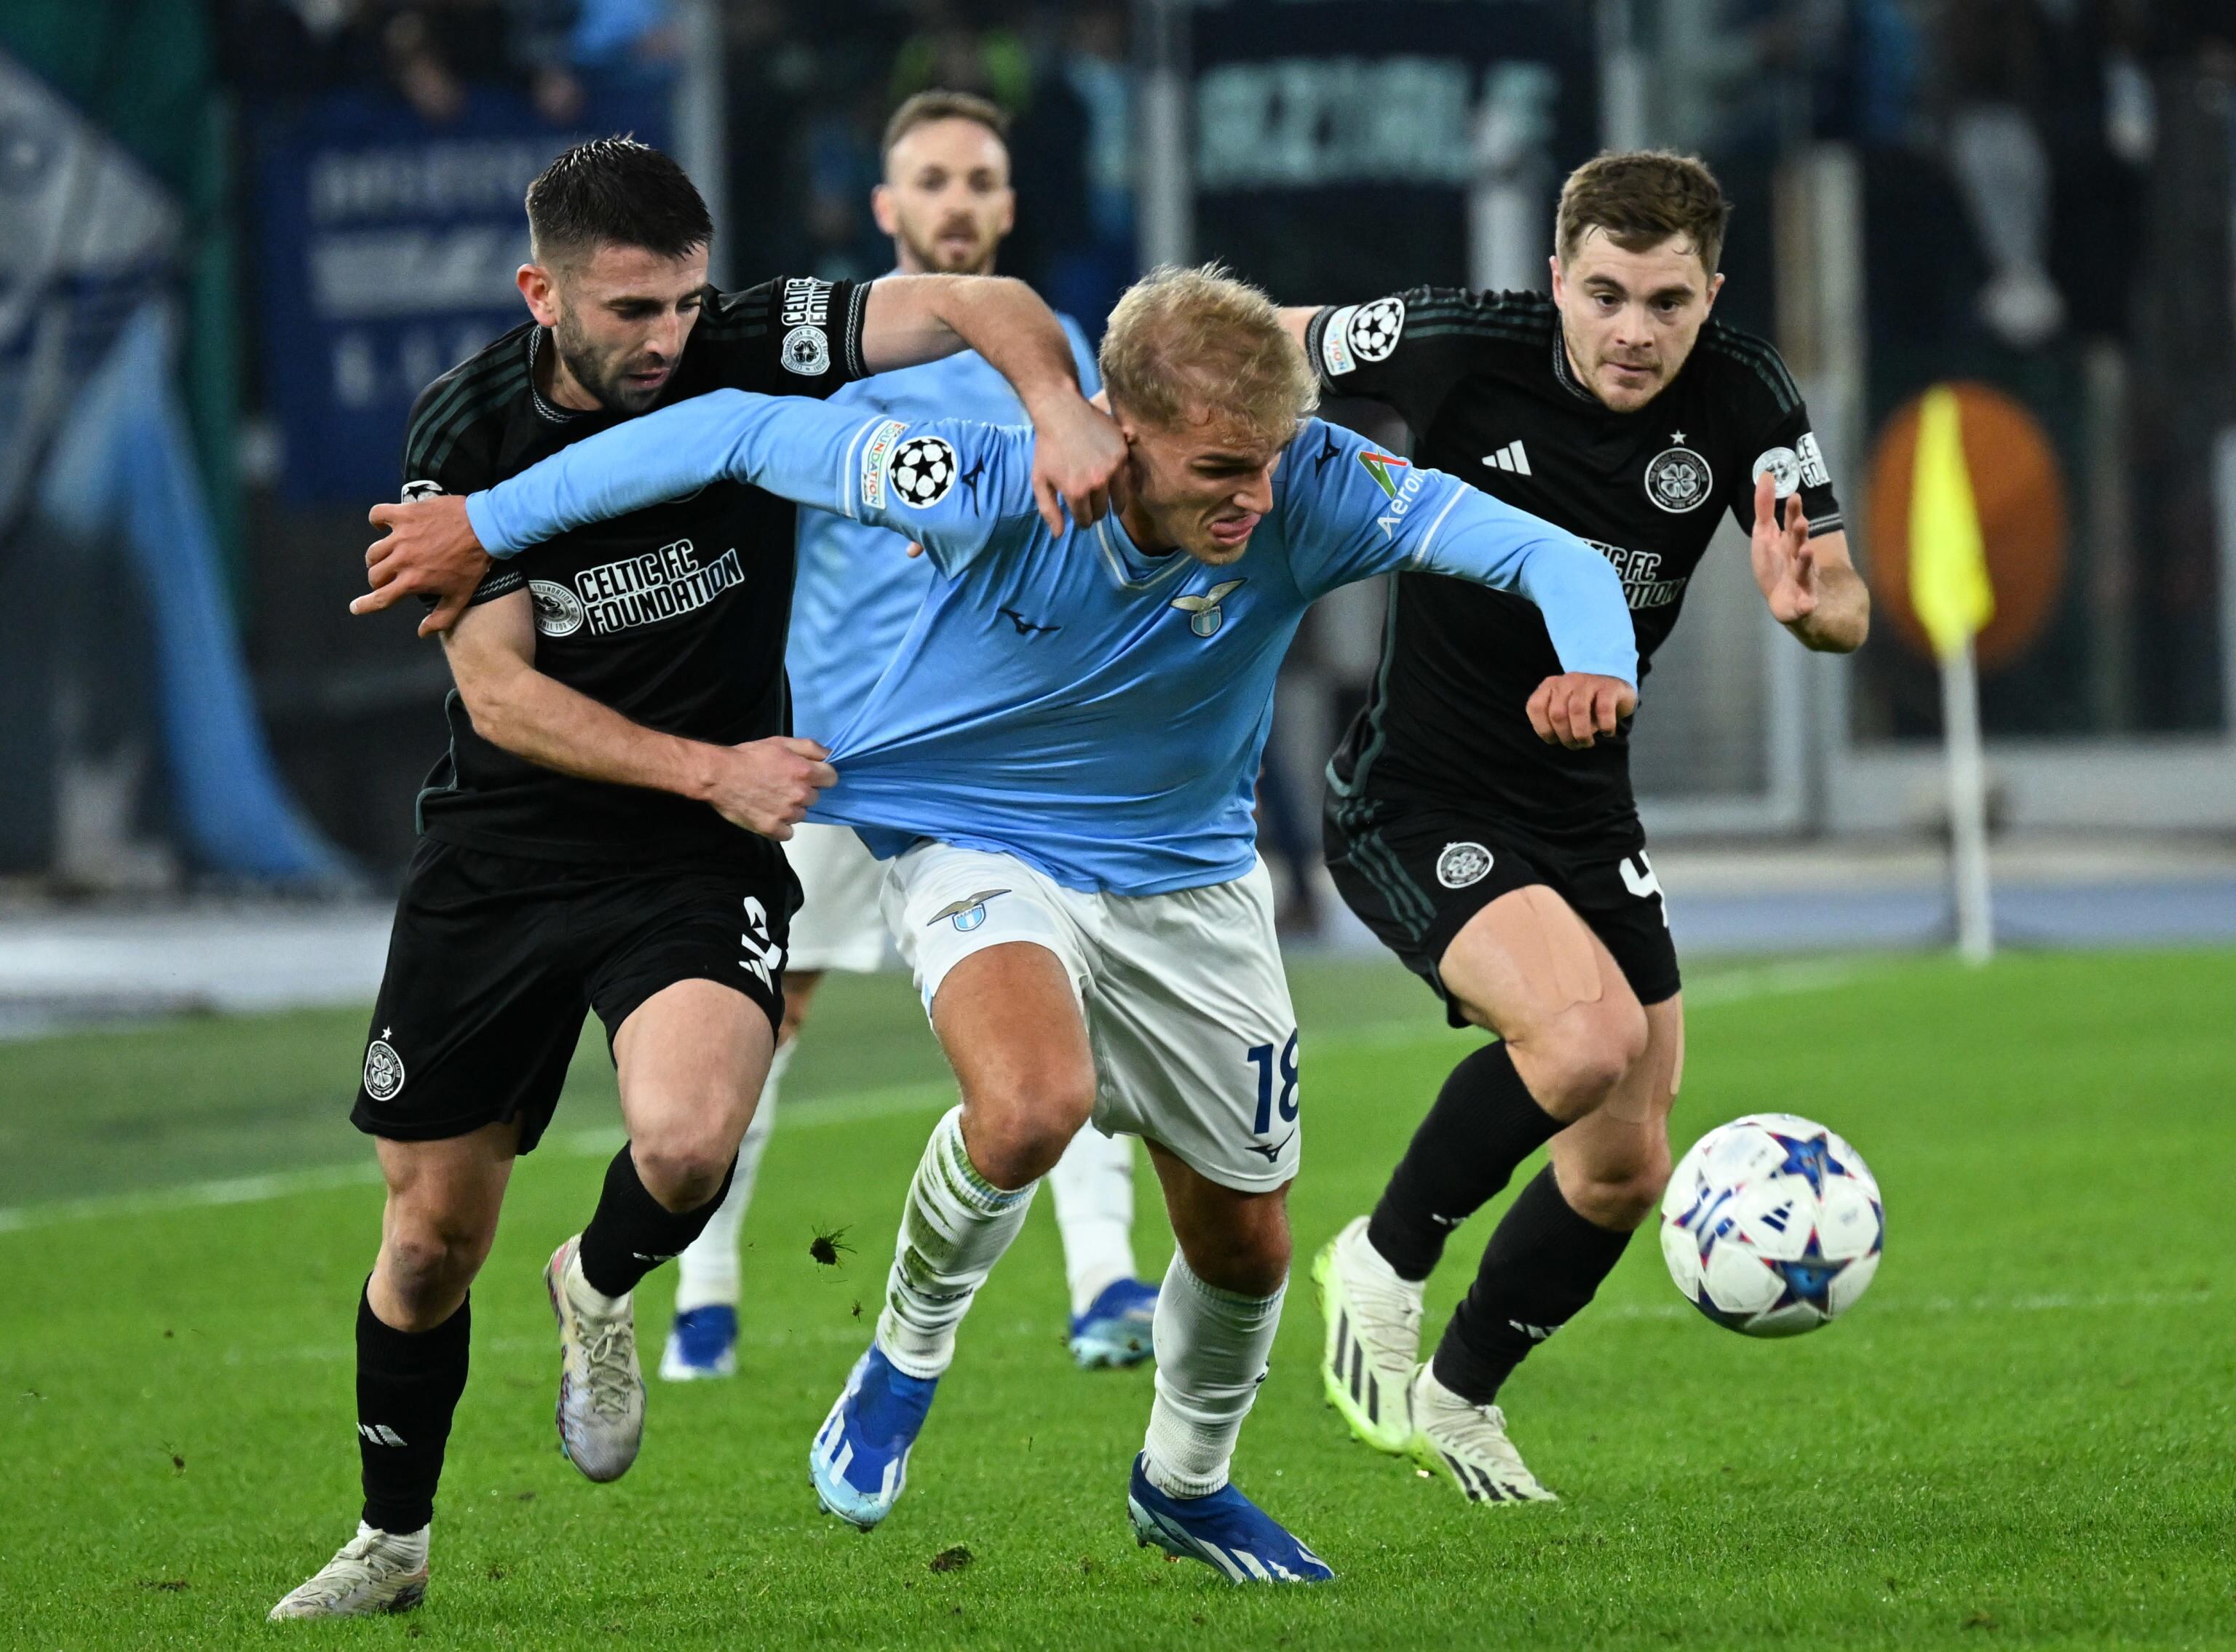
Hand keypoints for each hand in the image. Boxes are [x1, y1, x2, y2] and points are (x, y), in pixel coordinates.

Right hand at [353, 494, 490, 636]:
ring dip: (377, 558)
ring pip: (373, 551)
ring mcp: (400, 535)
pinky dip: (376, 520)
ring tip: (388, 557)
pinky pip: (377, 514)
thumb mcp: (460, 596)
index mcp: (412, 581)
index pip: (380, 597)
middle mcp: (401, 560)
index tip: (355, 607)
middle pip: (374, 574)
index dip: (365, 605)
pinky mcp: (404, 514)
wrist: (485, 528)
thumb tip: (422, 632)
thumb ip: (441, 618)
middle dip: (379, 580)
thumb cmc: (473, 564)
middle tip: (390, 578)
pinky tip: (384, 526)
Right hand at [704, 736, 836, 839]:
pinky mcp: (773, 829)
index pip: (831, 779)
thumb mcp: (781, 742)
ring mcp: (787, 814)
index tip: (807, 775)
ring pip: (801, 815)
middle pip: (814, 797)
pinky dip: (780, 826)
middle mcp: (800, 795)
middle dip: (803, 792)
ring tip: (771, 799)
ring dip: (791, 809)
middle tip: (782, 785)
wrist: (719, 776)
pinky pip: (788, 832)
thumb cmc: (749, 756)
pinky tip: (768, 814)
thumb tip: (829, 755)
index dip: (820, 776)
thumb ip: (810, 747)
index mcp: (805, 772)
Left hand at [1025, 390, 1125, 535]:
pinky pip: (1125, 477)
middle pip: (1103, 511)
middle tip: (1092, 505)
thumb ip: (1049, 510)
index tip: (1081, 516)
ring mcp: (1113, 468)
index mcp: (1076, 492)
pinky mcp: (1123, 454)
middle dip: (1096, 511)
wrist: (1061, 412)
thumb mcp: (1040, 481)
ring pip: (1119, 498)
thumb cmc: (1047, 448)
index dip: (1082, 521)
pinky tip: (1112, 479)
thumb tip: (1060, 535)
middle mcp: (1097, 483)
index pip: (1086, 520)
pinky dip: (1120, 480)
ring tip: (1109, 502)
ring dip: (1113, 503)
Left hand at [1526, 673, 1637, 748]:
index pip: (1535, 707)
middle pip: (1557, 713)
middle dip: (1565, 737)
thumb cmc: (1586, 709)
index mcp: (1550, 686)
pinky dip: (1605, 725)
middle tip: (1576, 745)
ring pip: (1577, 710)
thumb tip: (1555, 739)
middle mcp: (1567, 680)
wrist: (1618, 694)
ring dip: (1581, 734)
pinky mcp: (1610, 686)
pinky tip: (1607, 733)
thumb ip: (1554, 721)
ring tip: (1587, 742)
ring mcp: (1588, 681)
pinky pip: (1604, 708)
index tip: (1556, 740)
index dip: (1543, 729)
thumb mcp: (1565, 713)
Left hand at [1750, 469, 1817, 624]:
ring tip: (1806, 552)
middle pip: (1798, 544)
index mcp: (1788, 543)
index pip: (1791, 524)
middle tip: (1801, 522)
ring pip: (1804, 571)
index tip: (1794, 496)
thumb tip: (1767, 473)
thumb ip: (1765, 508)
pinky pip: (1805, 606)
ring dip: (1805, 563)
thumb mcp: (1765, 537)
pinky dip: (1806, 605)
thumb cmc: (1776, 568)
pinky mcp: (1802, 604)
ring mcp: (1802, 581)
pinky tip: (1807, 605)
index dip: (1792, 512)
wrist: (1790, 605)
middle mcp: (1797, 559)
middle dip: (1799, 534)